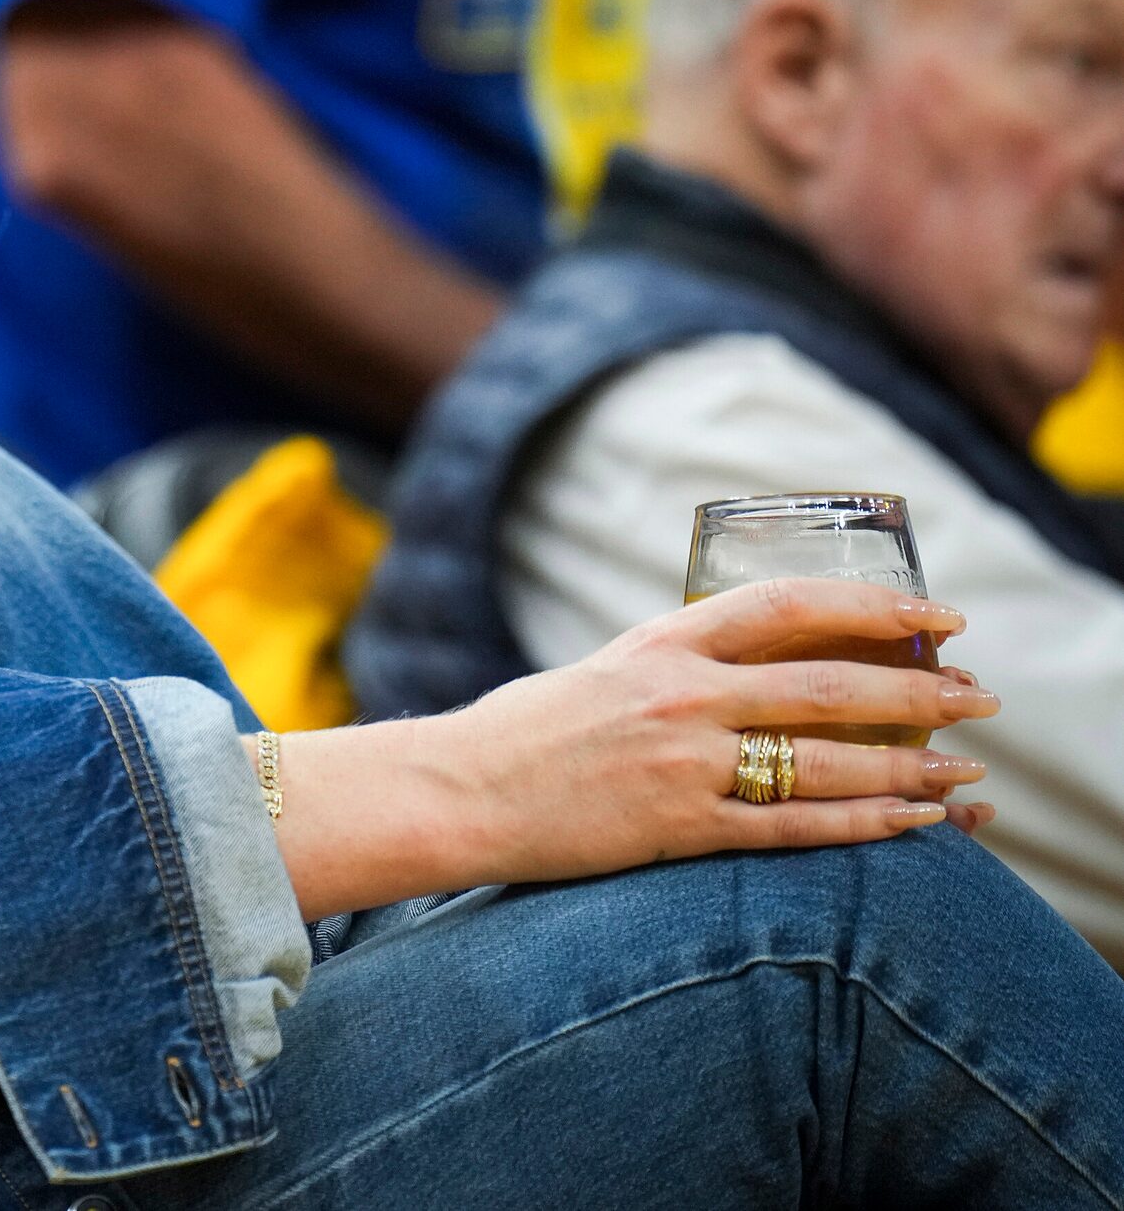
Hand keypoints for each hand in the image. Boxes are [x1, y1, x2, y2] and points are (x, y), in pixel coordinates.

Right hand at [452, 579, 994, 882]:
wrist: (454, 789)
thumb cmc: (518, 734)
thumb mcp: (600, 675)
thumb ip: (674, 669)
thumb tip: (744, 671)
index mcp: (661, 644)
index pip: (787, 606)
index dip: (873, 605)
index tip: (935, 613)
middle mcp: (682, 696)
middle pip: (831, 685)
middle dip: (920, 692)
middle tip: (979, 697)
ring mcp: (684, 763)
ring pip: (827, 761)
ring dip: (911, 767)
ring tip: (966, 773)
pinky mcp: (679, 828)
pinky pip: (794, 829)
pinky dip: (863, 826)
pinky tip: (911, 825)